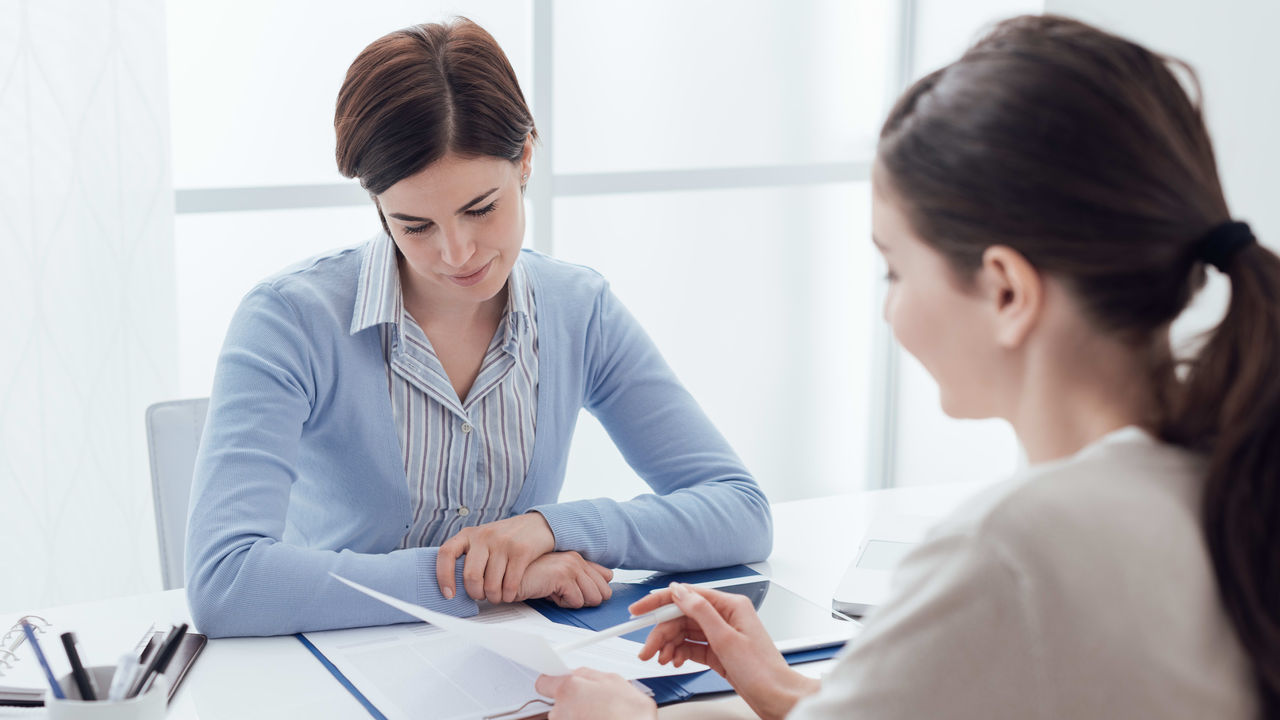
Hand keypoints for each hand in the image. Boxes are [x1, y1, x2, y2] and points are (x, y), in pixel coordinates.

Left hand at [436, 512, 555, 601]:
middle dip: (476, 593)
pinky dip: (508, 595)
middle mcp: (484, 536)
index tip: (449, 594)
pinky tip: (509, 594)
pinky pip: (510, 583)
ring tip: (496, 596)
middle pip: (471, 576)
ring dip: (494, 597)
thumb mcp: (482, 539)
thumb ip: (468, 555)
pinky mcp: (521, 551)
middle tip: (481, 596)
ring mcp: (503, 543)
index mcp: (469, 534)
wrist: (537, 525)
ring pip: (491, 584)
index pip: (446, 554)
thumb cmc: (505, 537)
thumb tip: (452, 584)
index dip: (443, 576)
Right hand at [518, 551, 613, 607]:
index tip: (578, 592)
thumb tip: (606, 582)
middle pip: (604, 591)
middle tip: (564, 594)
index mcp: (577, 557)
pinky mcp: (563, 575)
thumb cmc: (530, 579)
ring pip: (593, 598)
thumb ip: (581, 577)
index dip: (594, 591)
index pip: (607, 577)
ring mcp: (571, 565)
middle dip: (585, 599)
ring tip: (555, 593)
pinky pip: (577, 601)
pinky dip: (563, 604)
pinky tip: (549, 593)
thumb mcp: (559, 578)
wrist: (508, 578)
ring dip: (573, 602)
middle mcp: (576, 558)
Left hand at [535, 668, 656, 719]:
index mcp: (568, 689)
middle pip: (558, 702)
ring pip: (566, 717)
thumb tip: (580, 674)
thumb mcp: (613, 680)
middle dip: (571, 700)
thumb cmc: (628, 713)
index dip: (553, 681)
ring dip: (578, 714)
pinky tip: (598, 719)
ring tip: (599, 714)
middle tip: (592, 701)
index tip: (556, 682)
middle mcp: (560, 711)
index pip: (544, 682)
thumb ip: (588, 674)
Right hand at [631, 583, 818, 719]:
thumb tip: (679, 591)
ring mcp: (721, 634)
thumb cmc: (763, 671)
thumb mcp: (727, 639)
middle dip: (661, 632)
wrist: (777, 698)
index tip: (639, 611)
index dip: (659, 602)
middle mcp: (725, 616)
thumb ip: (701, 612)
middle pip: (682, 617)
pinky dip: (680, 653)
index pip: (687, 595)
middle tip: (647, 650)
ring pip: (684, 633)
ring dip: (669, 645)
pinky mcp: (719, 651)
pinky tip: (674, 661)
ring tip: (661, 659)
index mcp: (731, 605)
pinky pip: (692, 646)